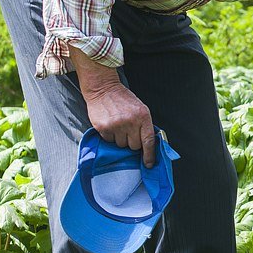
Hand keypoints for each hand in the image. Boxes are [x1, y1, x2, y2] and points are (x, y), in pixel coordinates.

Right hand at [70, 46, 157, 165]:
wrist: (103, 89)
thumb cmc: (123, 99)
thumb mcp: (140, 108)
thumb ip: (144, 125)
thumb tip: (148, 144)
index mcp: (143, 116)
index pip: (148, 141)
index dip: (149, 155)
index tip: (148, 164)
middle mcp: (130, 122)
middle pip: (134, 146)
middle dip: (132, 141)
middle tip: (128, 131)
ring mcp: (116, 125)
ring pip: (121, 145)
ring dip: (120, 138)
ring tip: (118, 125)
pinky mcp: (103, 128)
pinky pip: (109, 141)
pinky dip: (110, 136)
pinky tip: (110, 124)